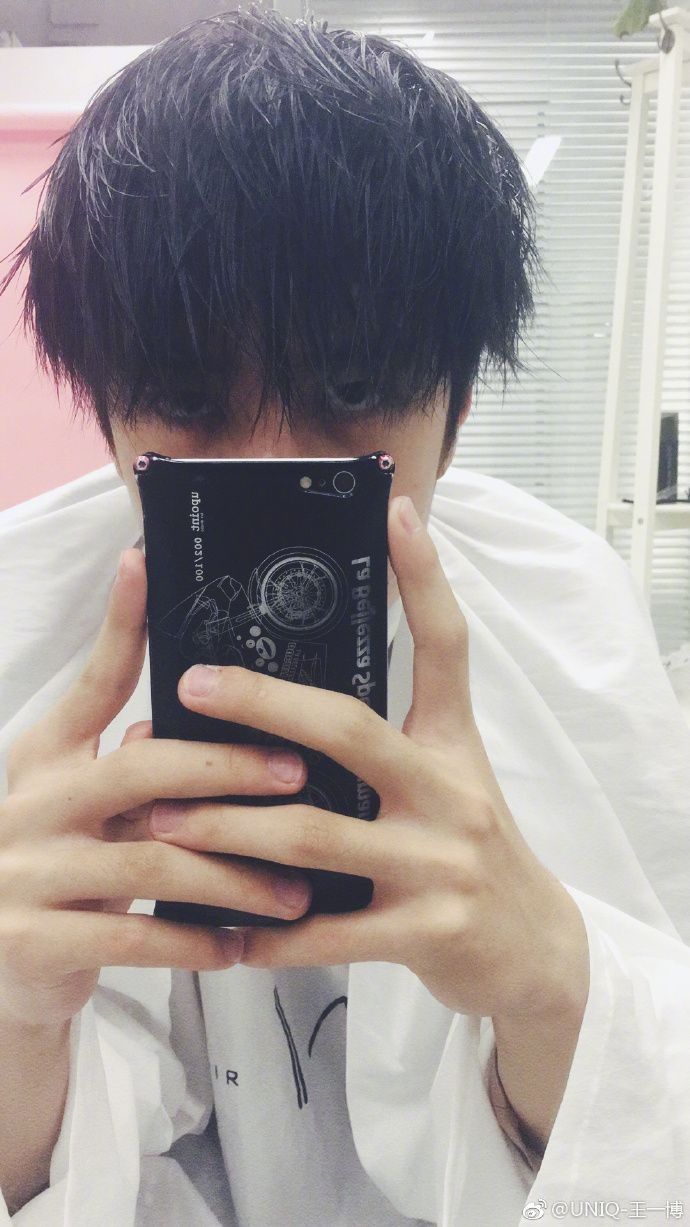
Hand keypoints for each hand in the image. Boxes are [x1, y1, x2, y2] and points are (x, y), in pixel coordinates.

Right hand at [0, 549, 314, 1028]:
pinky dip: (197, 942)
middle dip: (228, 769)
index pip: (93, 682)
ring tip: (296, 891)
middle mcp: (32, 803)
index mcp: (46, 756)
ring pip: (152, 864)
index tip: (144, 563)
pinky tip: (243, 945)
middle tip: (297, 774)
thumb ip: (132, 769)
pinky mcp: (34, 942)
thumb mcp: (82, 806)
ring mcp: (25, 874)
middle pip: (141, 768)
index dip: (119, 624)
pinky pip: (134, 940)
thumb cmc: (60, 870)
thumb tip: (201, 735)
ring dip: (235, 877)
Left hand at [150, 495, 587, 1021]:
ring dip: (230, 829)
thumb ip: (384, 747)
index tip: (394, 512)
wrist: (533, 950)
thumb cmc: (467, 852)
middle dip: (262, 704)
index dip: (424, 576)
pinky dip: (269, 936)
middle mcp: (450, 791)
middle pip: (350, 729)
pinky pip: (329, 932)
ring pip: (316, 835)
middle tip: (191, 686)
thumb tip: (287, 716)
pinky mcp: (429, 932)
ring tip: (164, 822)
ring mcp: (440, 862)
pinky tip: (220, 936)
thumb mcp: (447, 782)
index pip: (445, 645)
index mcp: (452, 744)